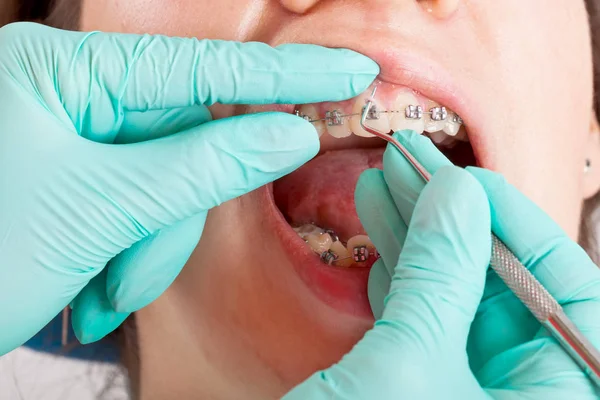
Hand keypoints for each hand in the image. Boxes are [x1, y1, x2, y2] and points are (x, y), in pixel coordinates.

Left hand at [0, 22, 377, 353]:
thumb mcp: (98, 210)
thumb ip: (201, 167)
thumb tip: (288, 136)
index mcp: (63, 74)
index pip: (198, 68)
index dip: (282, 76)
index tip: (349, 70)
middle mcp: (75, 97)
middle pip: (184, 143)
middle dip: (170, 217)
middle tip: (130, 266)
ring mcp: (83, 142)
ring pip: (171, 188)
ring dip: (149, 249)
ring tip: (99, 292)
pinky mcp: (89, 183)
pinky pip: (149, 211)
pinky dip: (135, 257)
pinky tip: (93, 290)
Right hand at [285, 131, 599, 398]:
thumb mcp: (407, 367)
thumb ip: (440, 275)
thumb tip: (455, 194)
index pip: (568, 297)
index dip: (518, 227)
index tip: (469, 179)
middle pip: (500, 289)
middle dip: (450, 221)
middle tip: (411, 165)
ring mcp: (465, 396)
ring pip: (452, 298)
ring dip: (415, 238)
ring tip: (383, 183)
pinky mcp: (419, 391)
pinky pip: (420, 320)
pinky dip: (396, 273)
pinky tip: (377, 228)